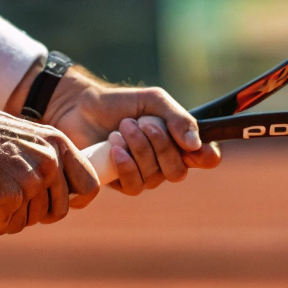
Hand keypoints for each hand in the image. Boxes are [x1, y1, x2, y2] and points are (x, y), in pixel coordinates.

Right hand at [0, 97, 99, 234]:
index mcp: (60, 146)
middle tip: (13, 208)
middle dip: (35, 215)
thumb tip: (58, 188)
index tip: (55, 204)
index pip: (89, 186)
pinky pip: (6, 226)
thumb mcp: (30, 136)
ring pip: (29, 221)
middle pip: (57, 211)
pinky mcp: (9, 198)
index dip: (75, 202)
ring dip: (11, 221)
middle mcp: (51, 164)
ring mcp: (31, 182)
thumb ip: (47, 156)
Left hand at [41, 68, 221, 194]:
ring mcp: (145, 175)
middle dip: (160, 145)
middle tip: (141, 123)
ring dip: (138, 150)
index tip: (194, 147)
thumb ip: (178, 118)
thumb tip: (195, 145)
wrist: (80, 107)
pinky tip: (113, 147)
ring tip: (121, 128)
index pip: (207, 158)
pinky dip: (125, 165)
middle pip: (179, 171)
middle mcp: (165, 162)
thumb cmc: (120, 103)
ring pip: (155, 178)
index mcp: (179, 141)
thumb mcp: (153, 101)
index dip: (207, 157)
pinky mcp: (122, 183)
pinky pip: (135, 186)